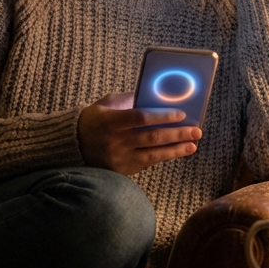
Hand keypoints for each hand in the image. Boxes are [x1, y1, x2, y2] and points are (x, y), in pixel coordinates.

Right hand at [77, 93, 201, 175]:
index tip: (181, 114)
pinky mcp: (121, 170)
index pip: (141, 117)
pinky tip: (177, 152)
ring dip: (176, 149)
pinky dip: (164, 157)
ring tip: (193, 144)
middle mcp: (116, 141)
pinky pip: (147, 164)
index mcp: (111, 121)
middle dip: (177, 133)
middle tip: (196, 130)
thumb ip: (128, 100)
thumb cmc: (93, 120)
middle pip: (152, 137)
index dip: (162, 116)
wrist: (72, 145)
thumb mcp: (106, 104)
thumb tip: (155, 97)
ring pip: (153, 154)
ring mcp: (119, 158)